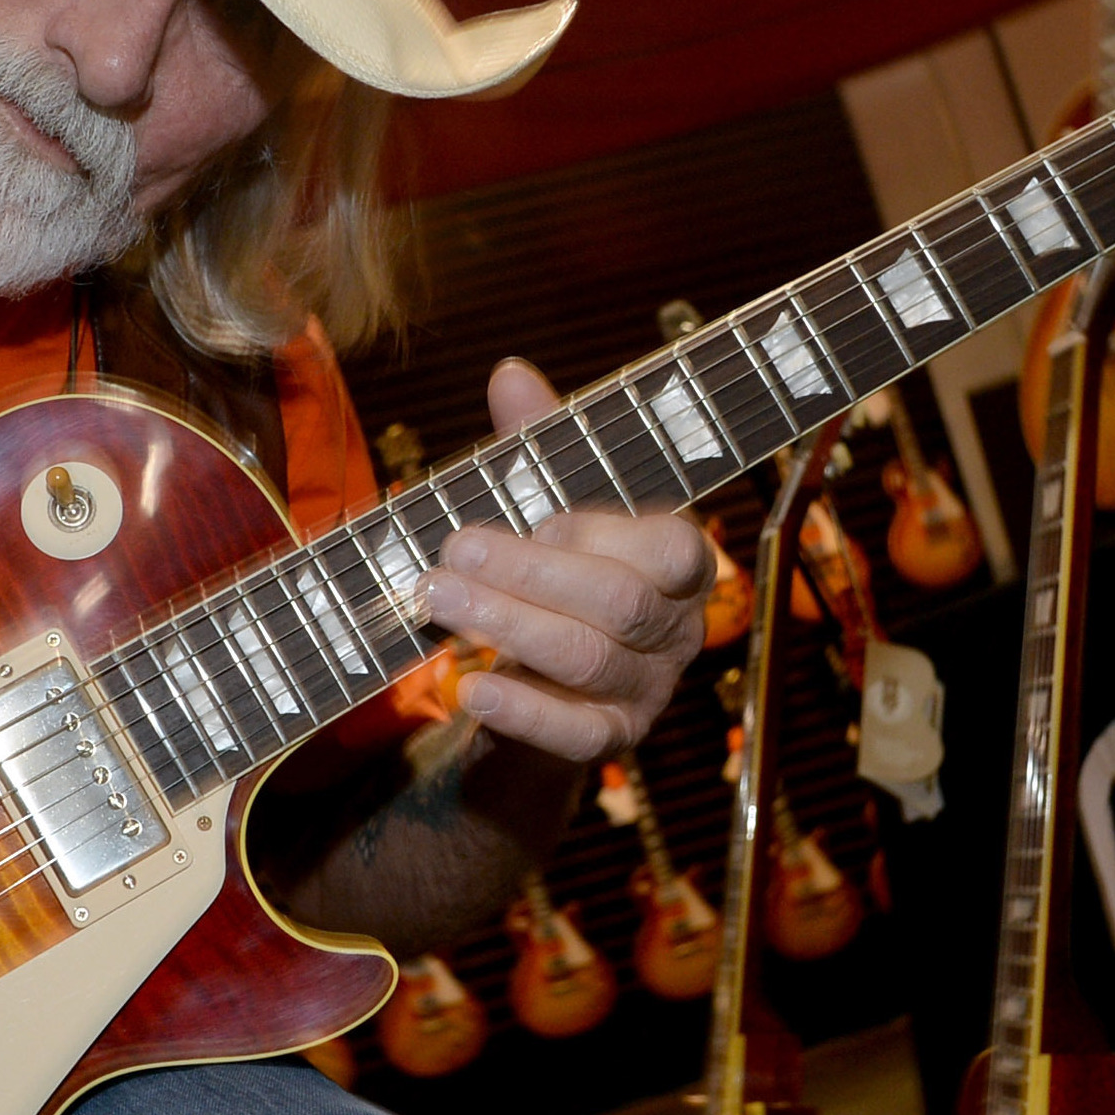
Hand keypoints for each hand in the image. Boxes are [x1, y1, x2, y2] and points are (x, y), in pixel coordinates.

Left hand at [413, 359, 713, 762]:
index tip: (536, 518)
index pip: (673, 547)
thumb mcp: (541, 506)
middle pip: (621, 604)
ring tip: (436, 599)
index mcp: (678, 564)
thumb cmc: (548, 576)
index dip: (602, 532)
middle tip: (451, 552)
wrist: (532, 686)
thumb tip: (510, 373)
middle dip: (530, 574)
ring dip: (508, 626)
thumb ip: (535, 446)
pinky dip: (520, 710)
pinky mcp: (608, 741)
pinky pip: (575, 735)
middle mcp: (676, 628)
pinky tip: (466, 688)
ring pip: (590, 661)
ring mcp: (647, 691)